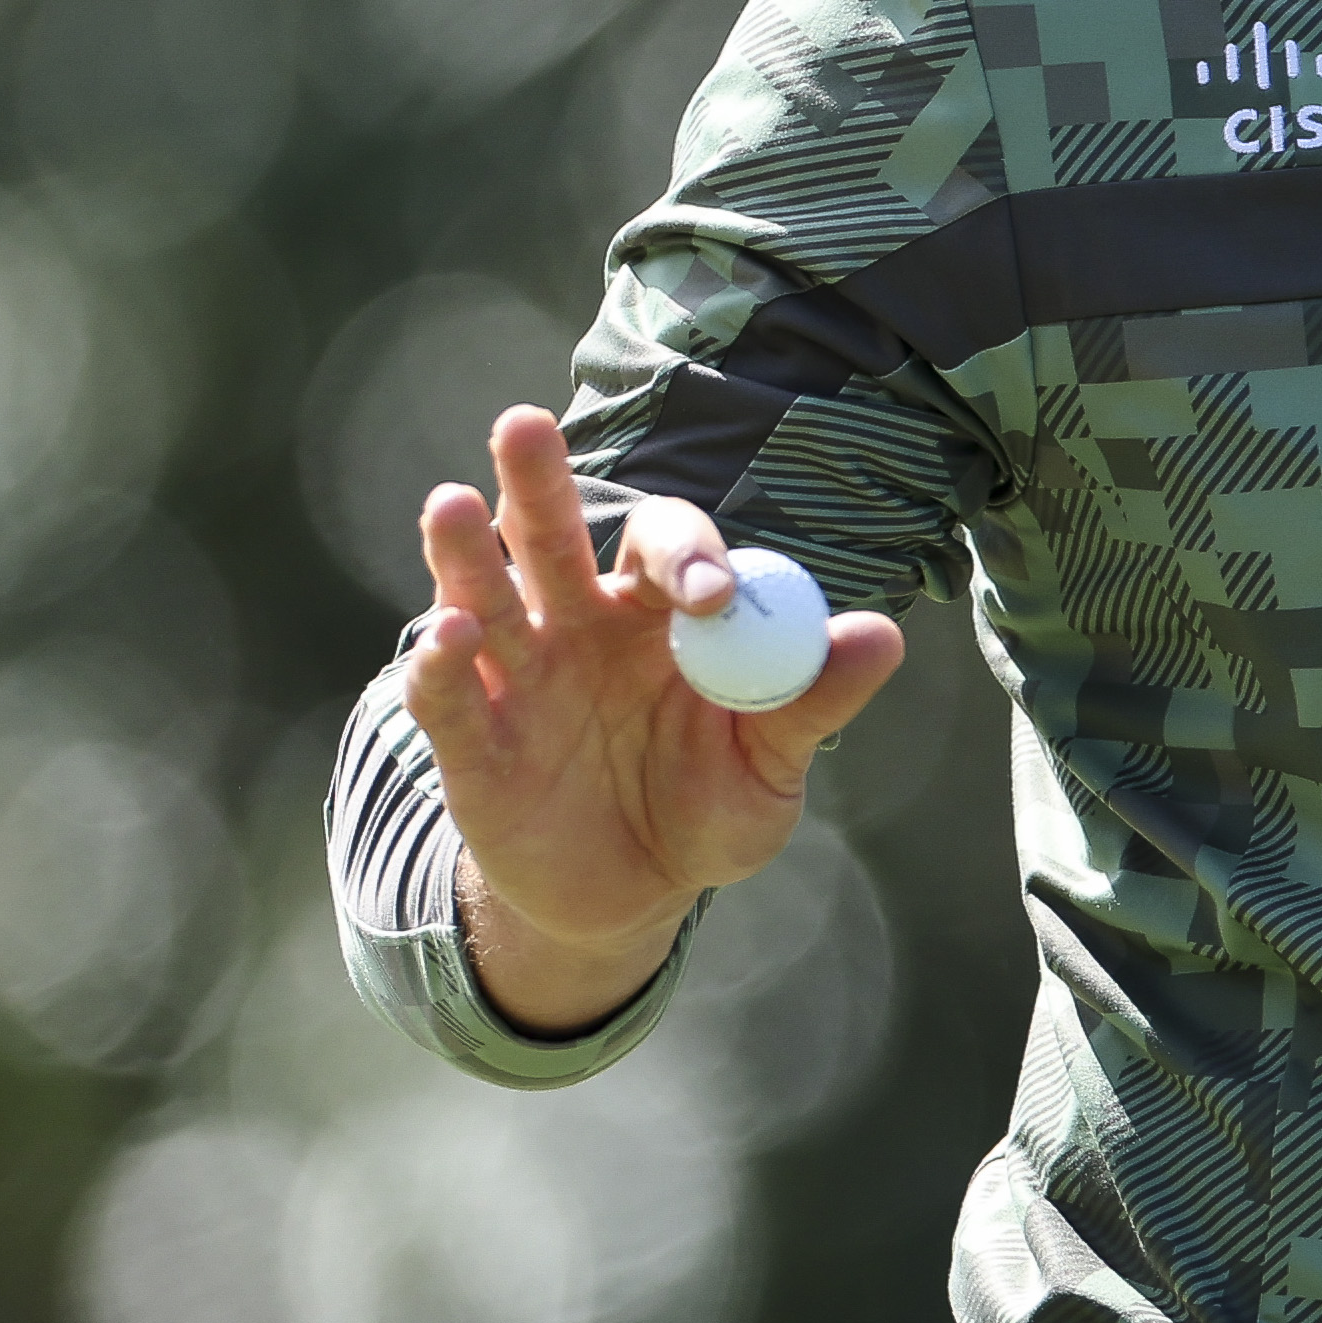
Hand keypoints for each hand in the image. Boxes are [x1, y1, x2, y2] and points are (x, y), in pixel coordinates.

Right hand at [401, 407, 905, 1034]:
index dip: (687, 556)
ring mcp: (517, 677)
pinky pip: (446, 693)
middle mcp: (576, 624)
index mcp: (656, 613)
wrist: (636, 897)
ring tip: (453, 505)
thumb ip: (813, 700)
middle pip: (550, 535)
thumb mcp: (770, 764)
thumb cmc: (709, 809)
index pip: (664, 548)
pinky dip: (439, 663)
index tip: (713, 597)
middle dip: (537, 482)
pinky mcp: (470, 742)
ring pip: (482, 595)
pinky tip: (450, 634)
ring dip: (464, 552)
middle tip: (523, 424)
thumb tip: (882, 636)